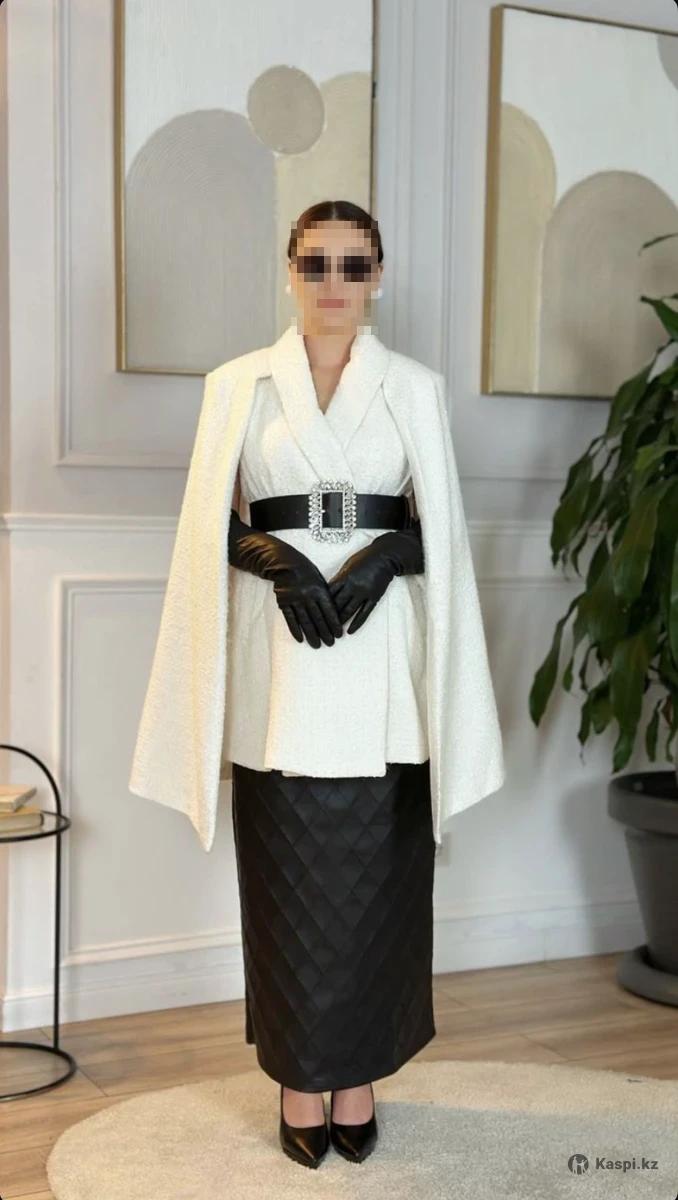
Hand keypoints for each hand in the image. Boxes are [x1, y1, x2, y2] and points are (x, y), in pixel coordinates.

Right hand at [228, 509, 342, 647]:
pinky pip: (290, 619)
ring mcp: (295, 600)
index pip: (329, 610)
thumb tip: (334, 612)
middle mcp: (308, 596)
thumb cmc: (306, 572)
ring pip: (305, 621)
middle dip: (325, 632)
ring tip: (317, 645)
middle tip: (330, 644)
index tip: (339, 634)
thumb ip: (325, 595)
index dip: (334, 623)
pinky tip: (300, 639)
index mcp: (319, 589)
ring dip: (312, 635)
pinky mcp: (284, 603)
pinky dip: (295, 630)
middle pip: (318, 618)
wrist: (285, 563)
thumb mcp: (320, 579)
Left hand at [327, 520, 423, 633]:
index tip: (314, 613)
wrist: (384, 557)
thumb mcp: (348, 565)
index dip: (321, 604)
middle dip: (328, 616)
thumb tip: (327, 590)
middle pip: (337, 604)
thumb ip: (338, 578)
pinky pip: (364, 613)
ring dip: (340, 622)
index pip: (329, 594)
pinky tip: (350, 631)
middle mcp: (353, 586)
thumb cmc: (364, 559)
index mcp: (344, 577)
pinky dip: (357, 623)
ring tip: (333, 632)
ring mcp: (364, 593)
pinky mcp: (374, 597)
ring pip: (349, 610)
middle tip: (321, 627)